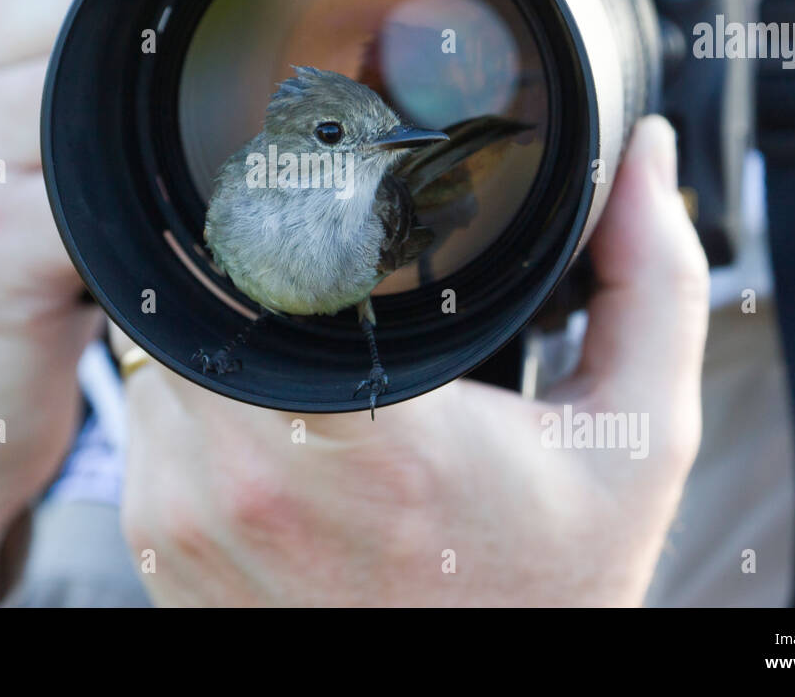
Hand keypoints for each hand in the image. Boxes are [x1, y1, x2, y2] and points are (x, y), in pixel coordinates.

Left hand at [121, 115, 708, 605]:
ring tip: (300, 359)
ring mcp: (187, 523)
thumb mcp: (634, 436)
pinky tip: (272, 426)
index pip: (254, 257)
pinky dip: (194, 409)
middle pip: (195, 294)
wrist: (482, 695)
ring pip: (155, 358)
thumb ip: (648, 281)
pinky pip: (145, 431)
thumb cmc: (550, 585)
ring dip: (216, 338)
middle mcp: (247, 483)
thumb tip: (647, 152)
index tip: (319, 205)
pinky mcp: (160, 553)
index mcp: (364, 437)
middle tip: (313, 273)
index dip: (273, 209)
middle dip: (245, 266)